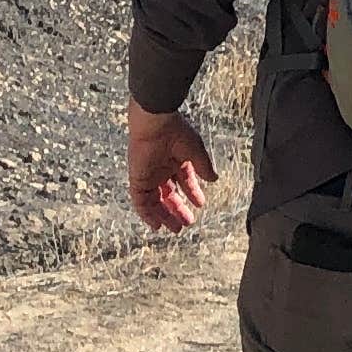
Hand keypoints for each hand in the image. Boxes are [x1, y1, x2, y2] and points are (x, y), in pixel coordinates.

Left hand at [127, 104, 215, 230]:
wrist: (155, 123)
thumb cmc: (176, 132)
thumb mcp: (195, 151)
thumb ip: (203, 167)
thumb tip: (214, 179)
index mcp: (176, 161)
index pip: (184, 182)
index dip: (192, 193)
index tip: (200, 205)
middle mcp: (162, 170)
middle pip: (169, 196)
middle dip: (178, 210)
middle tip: (187, 224)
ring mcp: (149, 176)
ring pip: (155, 202)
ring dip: (165, 216)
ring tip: (175, 228)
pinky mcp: (137, 180)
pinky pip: (140, 202)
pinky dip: (147, 214)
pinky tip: (157, 224)